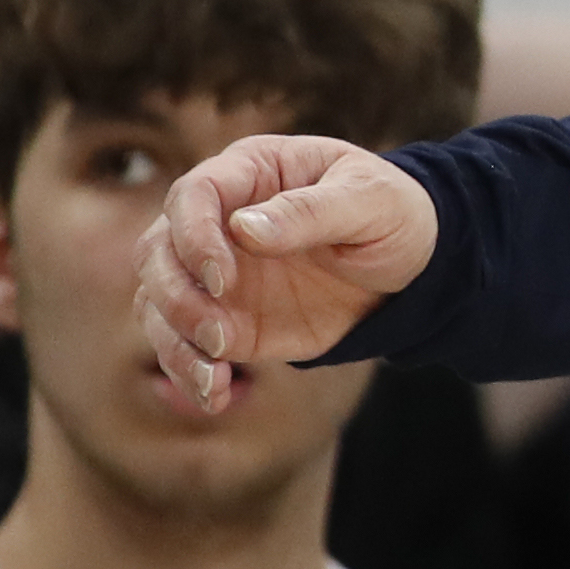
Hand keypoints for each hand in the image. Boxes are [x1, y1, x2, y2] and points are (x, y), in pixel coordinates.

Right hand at [140, 134, 437, 413]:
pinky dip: (190, 372)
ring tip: (214, 378)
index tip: (223, 279)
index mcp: (249, 172)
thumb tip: (243, 229)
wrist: (413, 263)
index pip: (193, 195)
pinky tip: (217, 396)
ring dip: (175, 343)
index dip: (195, 237)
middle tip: (220, 336)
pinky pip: (185, 344)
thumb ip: (309, 212)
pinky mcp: (227, 318)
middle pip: (157, 252)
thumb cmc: (391, 213)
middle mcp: (217, 221)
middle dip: (177, 297)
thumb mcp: (369, 201)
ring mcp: (215, 272)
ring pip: (157, 302)